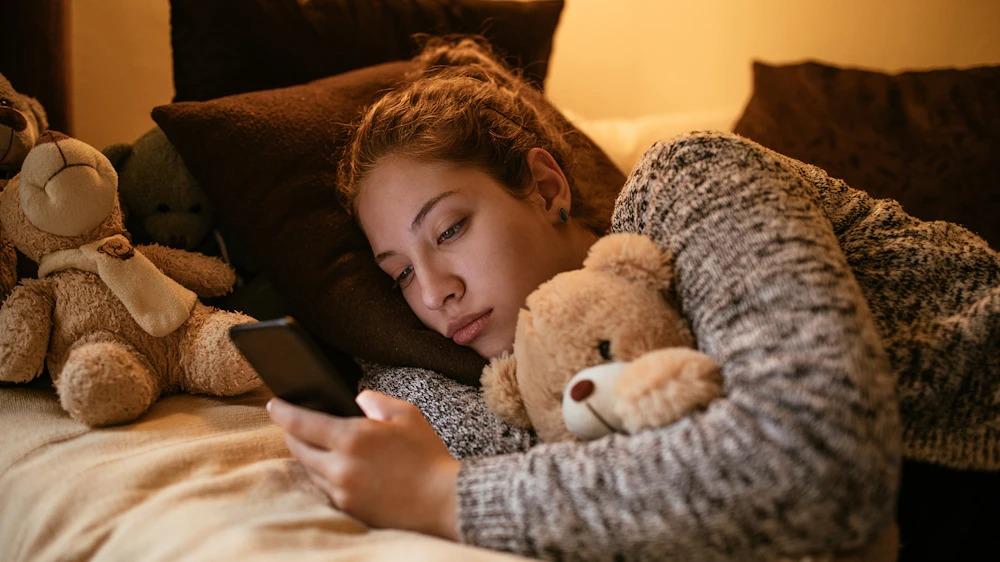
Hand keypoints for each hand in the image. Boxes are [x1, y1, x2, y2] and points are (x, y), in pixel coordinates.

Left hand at [266, 391, 460, 539]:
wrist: (442, 500)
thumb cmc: (427, 455)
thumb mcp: (406, 414)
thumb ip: (375, 401)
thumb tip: (356, 400)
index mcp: (351, 438)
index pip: (301, 422)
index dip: (282, 411)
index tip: (273, 404)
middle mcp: (339, 467)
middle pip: (298, 448)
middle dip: (292, 433)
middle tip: (293, 423)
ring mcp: (341, 491)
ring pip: (310, 469)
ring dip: (309, 455)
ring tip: (316, 444)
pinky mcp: (348, 509)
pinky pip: (325, 487)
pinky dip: (325, 474)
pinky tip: (335, 466)